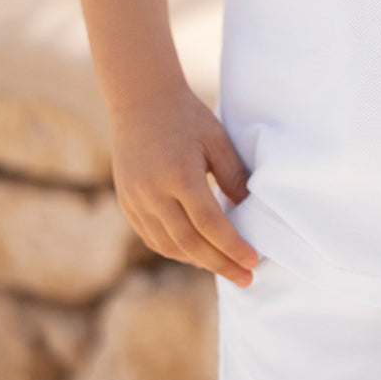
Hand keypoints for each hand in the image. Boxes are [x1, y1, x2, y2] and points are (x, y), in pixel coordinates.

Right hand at [108, 83, 260, 285]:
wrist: (141, 100)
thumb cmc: (186, 116)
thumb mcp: (217, 139)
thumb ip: (233, 176)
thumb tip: (249, 211)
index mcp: (179, 175)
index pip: (209, 224)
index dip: (232, 247)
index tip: (253, 262)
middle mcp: (153, 192)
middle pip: (189, 243)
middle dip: (220, 265)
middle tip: (245, 279)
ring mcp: (136, 200)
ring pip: (168, 245)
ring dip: (198, 261)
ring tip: (224, 267)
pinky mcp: (127, 203)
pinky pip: (151, 238)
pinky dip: (175, 250)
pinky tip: (195, 253)